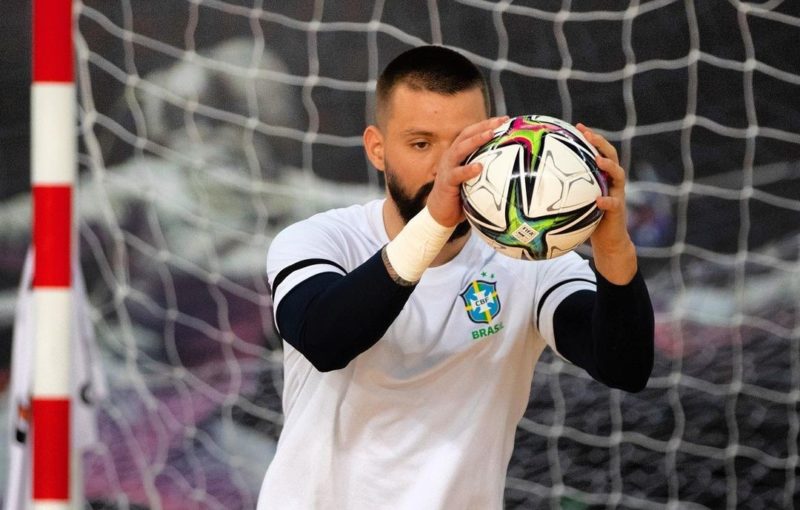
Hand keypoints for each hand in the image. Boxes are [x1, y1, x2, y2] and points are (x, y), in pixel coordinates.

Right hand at [426, 116, 508, 227]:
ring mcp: (447, 168)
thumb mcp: (473, 178)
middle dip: (483, 126)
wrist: (440, 212)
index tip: (505, 119)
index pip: (472, 133)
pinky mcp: (446, 182)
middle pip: (466, 135)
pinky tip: (479, 167)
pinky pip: (457, 174)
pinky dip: (468, 170)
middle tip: (500, 122)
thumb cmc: (460, 194)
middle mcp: (451, 156)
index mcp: (458, 153)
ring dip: (476, 140)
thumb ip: (485, 169)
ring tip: (490, 135)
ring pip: (460, 149)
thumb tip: (511, 165)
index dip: (486, 124)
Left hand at [576, 123, 637, 283]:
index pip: (598, 152)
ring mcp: (617, 194)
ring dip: (609, 166)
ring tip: (598, 161)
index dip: (591, 138)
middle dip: (601, 143)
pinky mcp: (618, 211)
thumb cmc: (587, 221)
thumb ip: (560, 192)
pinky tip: (598, 200)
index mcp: (601, 177)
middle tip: (589, 134)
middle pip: (611, 156)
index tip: (578, 126)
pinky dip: (607, 201)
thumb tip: (532, 184)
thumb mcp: (573, 203)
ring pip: (618, 175)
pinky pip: (614, 204)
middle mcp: (611, 182)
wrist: (608, 242)